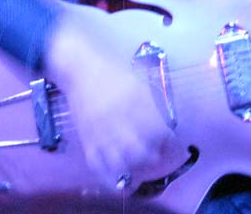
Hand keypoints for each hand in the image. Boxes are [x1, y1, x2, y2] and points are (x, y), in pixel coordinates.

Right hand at [44, 12, 180, 190]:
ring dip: (135, 169)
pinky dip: (111, 179)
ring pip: (121, 164)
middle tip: (157, 154)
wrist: (79, 70)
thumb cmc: (112, 72)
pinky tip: (121, 181)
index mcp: (135, 103)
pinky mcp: (87, 141)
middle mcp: (118, 120)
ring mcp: (101, 133)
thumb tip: (164, 128)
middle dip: (154, 157)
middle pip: (141, 151)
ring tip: (141, 165)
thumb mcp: (138, 83)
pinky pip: (99, 167)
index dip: (168, 140)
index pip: (158, 131)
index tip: (172, 141)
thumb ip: (151, 106)